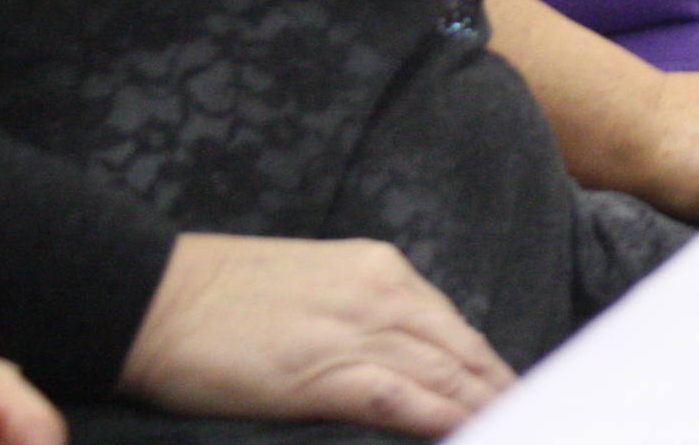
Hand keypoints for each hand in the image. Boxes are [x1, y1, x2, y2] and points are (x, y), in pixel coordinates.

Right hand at [119, 234, 512, 438]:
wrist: (155, 297)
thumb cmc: (224, 297)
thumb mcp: (317, 286)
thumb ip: (368, 315)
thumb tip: (408, 358)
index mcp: (382, 270)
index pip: (456, 328)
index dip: (491, 369)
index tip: (520, 397)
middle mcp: (383, 293)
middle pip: (464, 353)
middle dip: (503, 393)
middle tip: (544, 417)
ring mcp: (356, 332)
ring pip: (445, 377)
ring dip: (486, 409)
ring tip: (522, 427)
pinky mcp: (325, 372)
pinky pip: (401, 400)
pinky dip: (440, 419)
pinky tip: (469, 431)